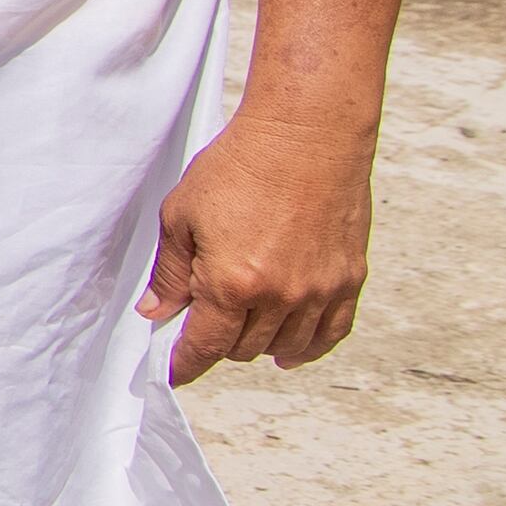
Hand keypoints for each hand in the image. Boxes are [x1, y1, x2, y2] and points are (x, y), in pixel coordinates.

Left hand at [145, 108, 375, 381]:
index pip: (204, 348)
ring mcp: (319, 291)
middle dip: (216, 344)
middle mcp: (280, 296)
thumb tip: (155, 314)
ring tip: (241, 332)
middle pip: (242, 349)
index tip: (174, 372)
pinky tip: (290, 352)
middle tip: (202, 326)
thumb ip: (169, 273)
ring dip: (258, 345)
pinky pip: (331, 333)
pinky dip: (308, 347)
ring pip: (284, 346)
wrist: (307, 134)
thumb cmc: (239, 166)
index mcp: (231, 284)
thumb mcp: (182, 215)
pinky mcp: (350, 279)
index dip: (184, 365)